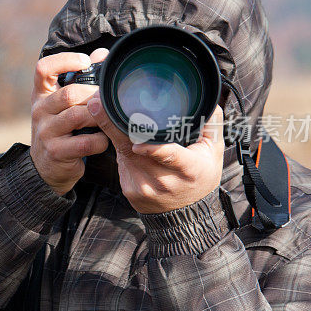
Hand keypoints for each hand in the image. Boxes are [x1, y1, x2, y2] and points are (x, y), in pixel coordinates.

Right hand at [30, 49, 110, 195]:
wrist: (46, 167)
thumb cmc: (61, 128)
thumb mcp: (64, 103)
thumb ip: (81, 78)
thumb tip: (101, 54)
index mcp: (41, 94)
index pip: (43, 68)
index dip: (65, 61)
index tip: (85, 63)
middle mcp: (39, 110)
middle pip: (68, 93)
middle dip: (93, 95)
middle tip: (107, 100)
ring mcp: (45, 132)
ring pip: (77, 116)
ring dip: (98, 118)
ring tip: (107, 120)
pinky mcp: (55, 151)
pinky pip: (84, 143)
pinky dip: (100, 141)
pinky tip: (103, 141)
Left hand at [87, 84, 224, 213]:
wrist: (187, 213)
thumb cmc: (200, 176)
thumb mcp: (212, 151)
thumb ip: (210, 123)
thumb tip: (203, 97)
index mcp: (188, 169)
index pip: (170, 156)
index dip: (153, 149)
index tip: (137, 142)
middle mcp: (164, 180)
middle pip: (134, 149)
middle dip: (114, 125)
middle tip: (98, 104)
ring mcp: (144, 186)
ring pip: (123, 152)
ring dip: (112, 131)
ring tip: (104, 111)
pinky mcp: (130, 189)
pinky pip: (121, 161)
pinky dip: (121, 147)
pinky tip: (123, 138)